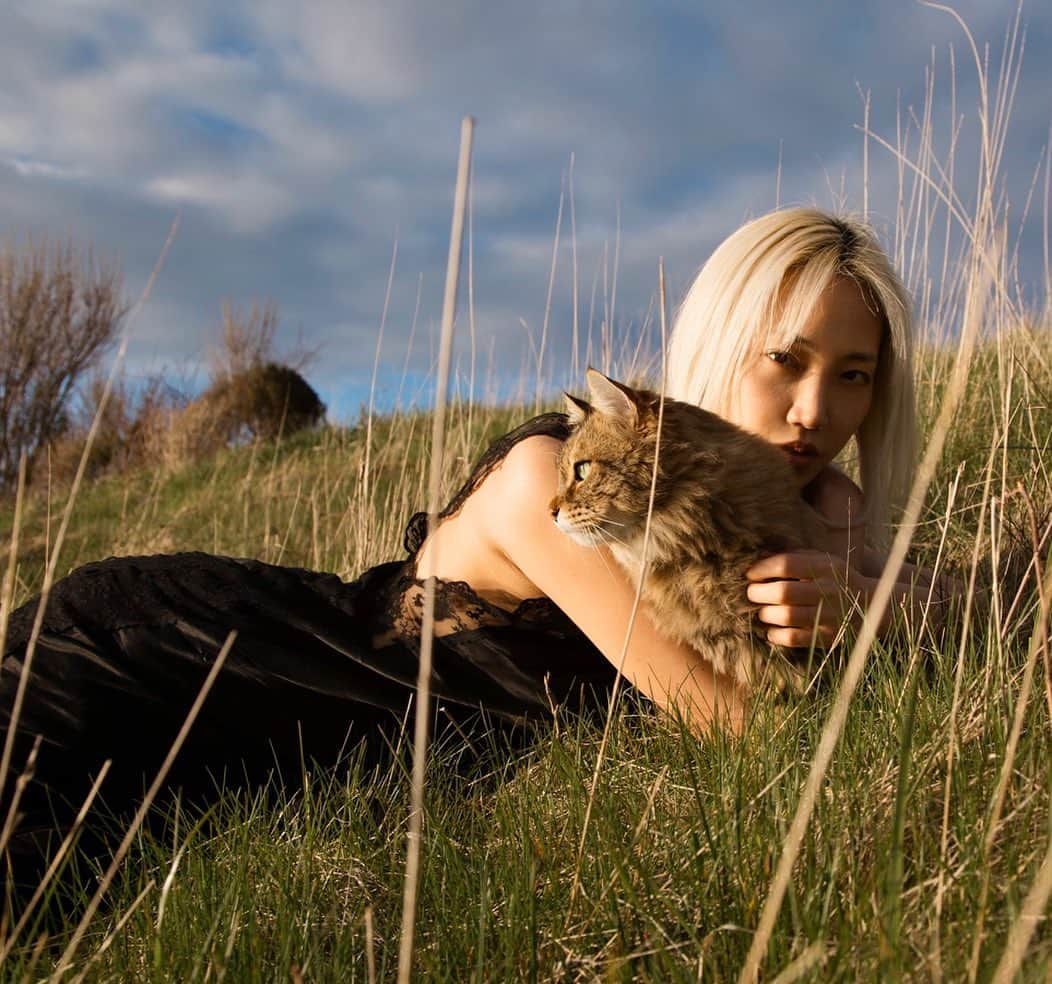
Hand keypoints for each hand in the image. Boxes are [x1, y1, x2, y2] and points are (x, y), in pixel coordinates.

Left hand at [746, 550, 872, 647]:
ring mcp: (829, 615)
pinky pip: (794, 638)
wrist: (873, 605)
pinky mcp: (828, 636)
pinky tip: (771, 630)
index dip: (762, 569)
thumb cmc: (836, 579)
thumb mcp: (823, 560)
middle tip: (752, 593)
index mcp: (825, 567)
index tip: (750, 574)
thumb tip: (760, 559)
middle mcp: (828, 590)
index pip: (786, 564)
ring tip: (762, 611)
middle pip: (783, 592)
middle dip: (758, 593)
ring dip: (766, 614)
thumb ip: (796, 557)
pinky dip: (776, 635)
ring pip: (786, 616)